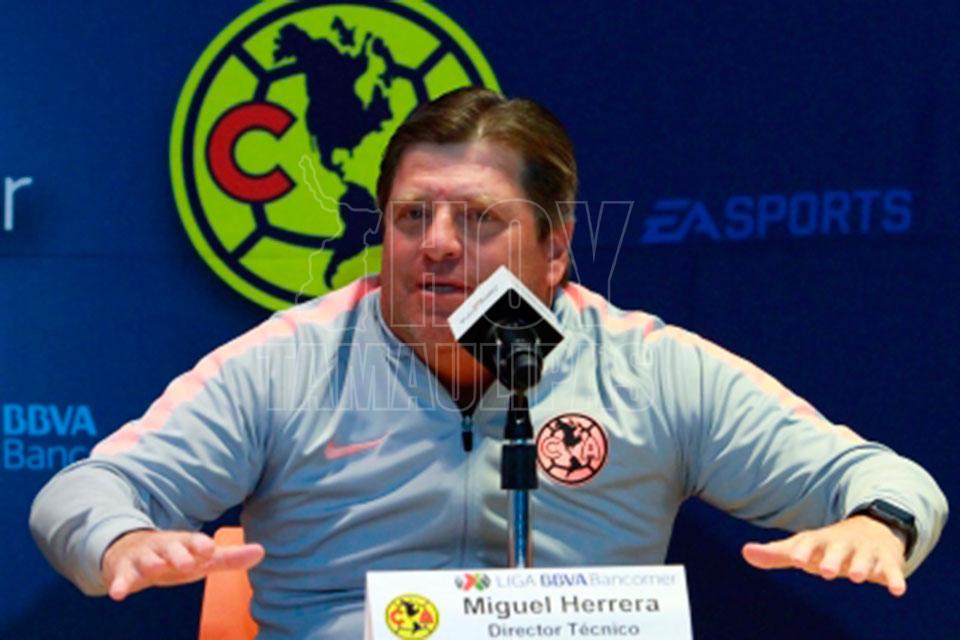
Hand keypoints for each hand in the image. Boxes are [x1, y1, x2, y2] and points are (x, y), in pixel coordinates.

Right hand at [101, 530, 264, 600]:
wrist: (133, 550)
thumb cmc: (176, 557)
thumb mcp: (201, 559)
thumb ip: (229, 558)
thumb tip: (262, 551)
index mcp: (186, 544)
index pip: (195, 542)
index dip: (201, 545)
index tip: (210, 548)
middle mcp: (165, 547)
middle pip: (172, 547)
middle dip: (179, 554)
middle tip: (187, 562)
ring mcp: (144, 557)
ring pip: (147, 558)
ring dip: (151, 562)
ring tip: (156, 567)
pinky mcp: (124, 571)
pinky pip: (121, 577)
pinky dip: (119, 584)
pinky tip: (117, 594)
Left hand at [741, 515, 907, 595]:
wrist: (870, 529)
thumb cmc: (828, 546)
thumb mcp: (804, 548)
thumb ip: (776, 553)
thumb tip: (745, 553)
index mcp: (821, 540)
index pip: (810, 542)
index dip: (803, 549)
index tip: (795, 557)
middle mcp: (843, 542)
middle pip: (838, 549)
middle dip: (833, 559)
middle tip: (825, 571)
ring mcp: (866, 549)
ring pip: (864, 557)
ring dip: (861, 565)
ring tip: (856, 577)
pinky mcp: (887, 559)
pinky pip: (892, 568)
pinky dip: (895, 577)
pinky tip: (896, 590)